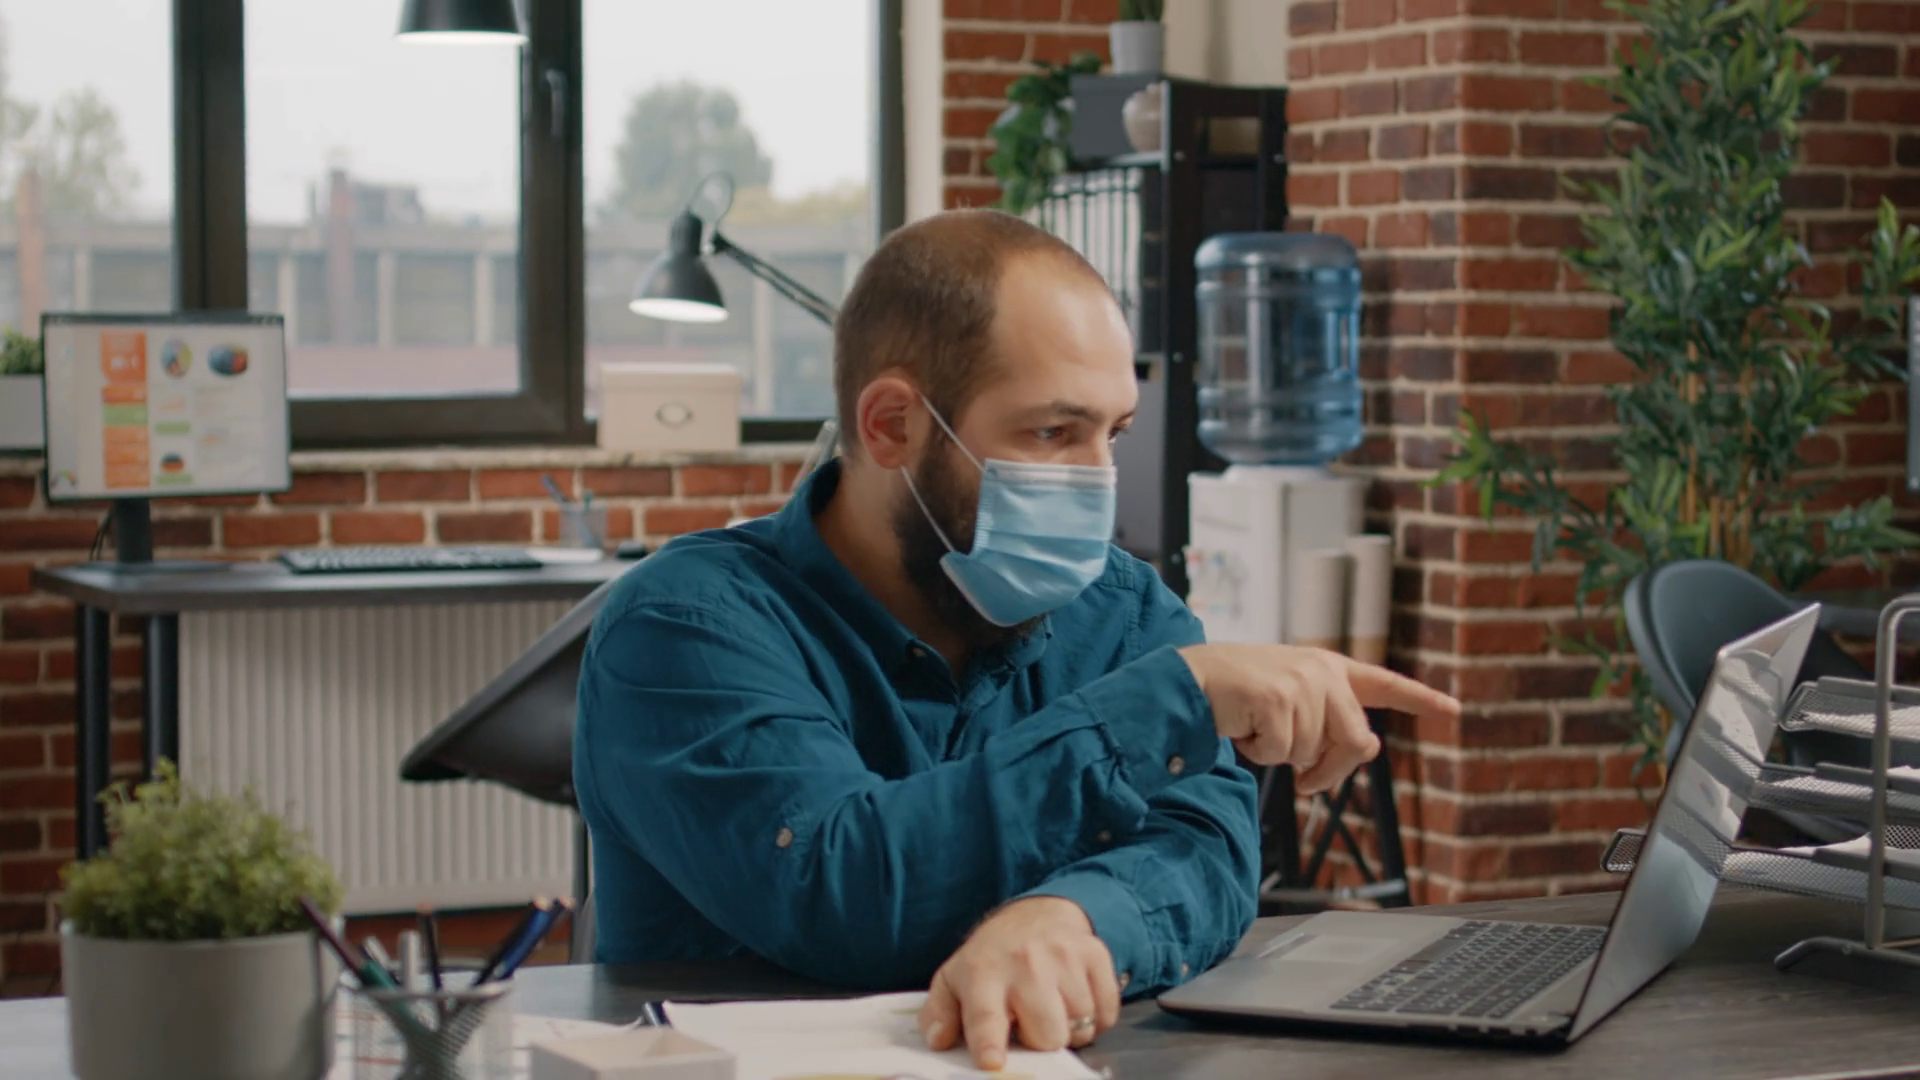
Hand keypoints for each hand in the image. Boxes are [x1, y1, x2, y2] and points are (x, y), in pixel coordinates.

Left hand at [918, 896, 1120, 1070]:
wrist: (1037, 913)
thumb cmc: (993, 958)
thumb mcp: (954, 981)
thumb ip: (940, 1014)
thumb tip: (938, 1041)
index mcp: (982, 973)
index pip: (985, 1016)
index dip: (989, 1043)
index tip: (992, 1062)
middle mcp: (1025, 962)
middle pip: (1047, 1035)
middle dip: (1040, 1040)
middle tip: (1028, 1021)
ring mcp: (1064, 956)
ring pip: (1080, 1026)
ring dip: (1068, 1028)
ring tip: (1050, 1007)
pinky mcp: (1095, 954)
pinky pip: (1106, 1012)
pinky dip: (1095, 1017)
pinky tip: (1073, 999)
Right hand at [1178, 645, 1460, 793]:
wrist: (1190, 679)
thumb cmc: (1241, 696)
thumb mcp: (1292, 703)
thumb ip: (1329, 721)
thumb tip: (1367, 747)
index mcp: (1330, 668)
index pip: (1384, 684)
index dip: (1421, 700)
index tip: (1454, 710)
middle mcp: (1322, 670)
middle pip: (1357, 743)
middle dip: (1330, 770)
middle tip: (1304, 780)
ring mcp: (1300, 682)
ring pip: (1315, 753)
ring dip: (1283, 757)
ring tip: (1257, 730)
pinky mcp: (1277, 697)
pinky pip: (1283, 754)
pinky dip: (1260, 754)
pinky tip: (1243, 728)